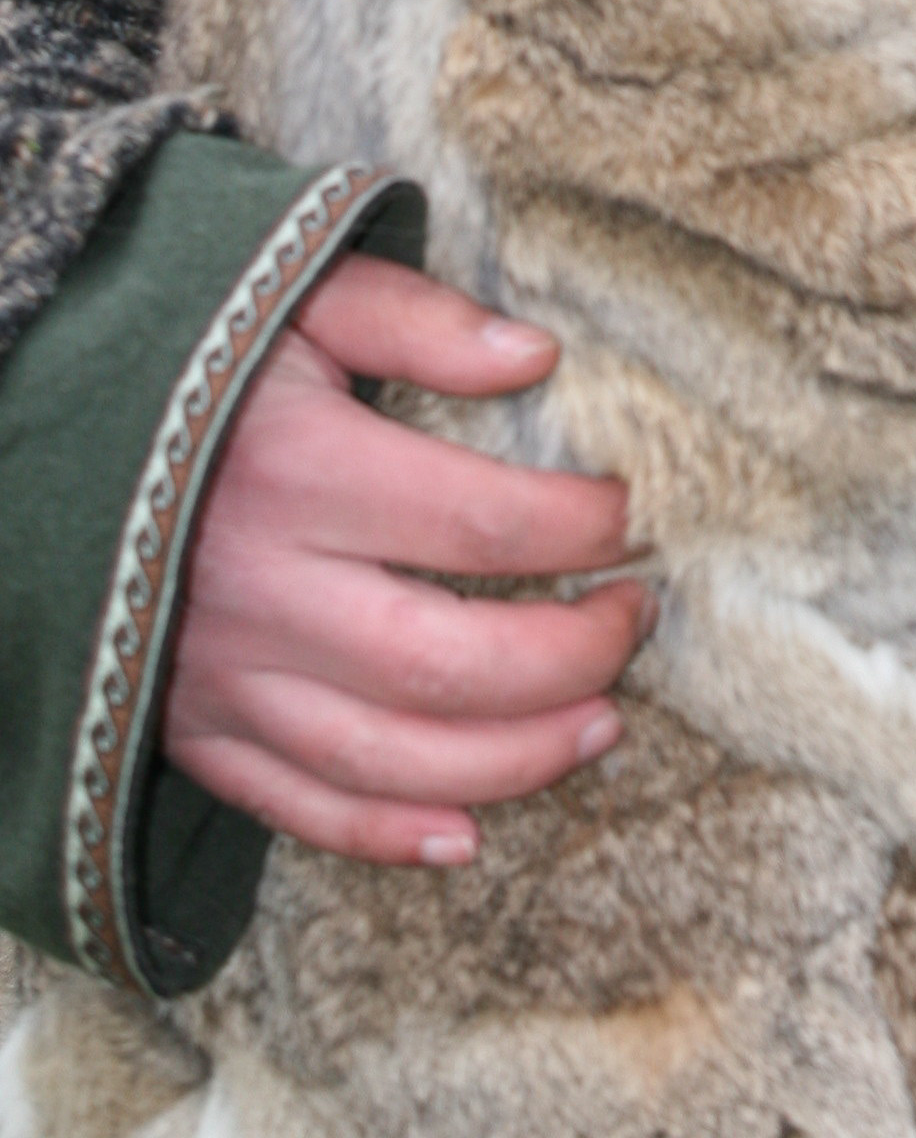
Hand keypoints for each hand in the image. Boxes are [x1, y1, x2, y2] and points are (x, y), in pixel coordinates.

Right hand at [161, 255, 650, 868]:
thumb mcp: (297, 299)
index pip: (482, 525)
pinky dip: (386, 837)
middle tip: (634, 619)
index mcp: (299, 473)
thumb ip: (415, 320)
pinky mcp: (191, 734)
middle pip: (448, 664)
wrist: (40, 438)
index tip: (628, 515)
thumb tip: (534, 353)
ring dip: (514, 760)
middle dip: (569, 658)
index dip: (580, 529)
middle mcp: (262, 591)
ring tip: (601, 726)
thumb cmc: (190, 359)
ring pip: (388, 760)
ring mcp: (222, 678)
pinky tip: (468, 833)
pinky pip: (296, 810)